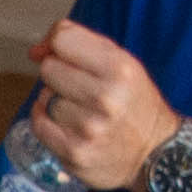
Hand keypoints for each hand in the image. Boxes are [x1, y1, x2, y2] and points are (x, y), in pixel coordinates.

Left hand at [27, 19, 181, 191]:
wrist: (156, 152)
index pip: (63, 39)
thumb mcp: (123, 63)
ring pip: (45, 98)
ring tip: (80, 111)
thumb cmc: (134, 102)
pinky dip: (46, 121)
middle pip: (48, 68)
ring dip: (56, 102)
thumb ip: (81, 45)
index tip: (61, 54)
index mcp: (119, 69)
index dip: (56, 43)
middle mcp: (105, 98)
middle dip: (59, 74)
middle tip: (79, 88)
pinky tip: (66, 124)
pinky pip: (38, 124)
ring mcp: (88, 128)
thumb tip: (35, 51)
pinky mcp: (73, 153)